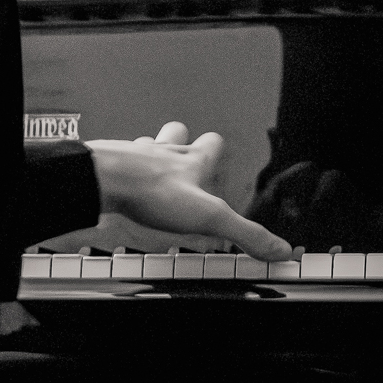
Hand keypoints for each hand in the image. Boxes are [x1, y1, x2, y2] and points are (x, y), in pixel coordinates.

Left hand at [86, 122, 291, 261]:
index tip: (220, 151)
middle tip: (187, 154)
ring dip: (151, 151)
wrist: (103, 179)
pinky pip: (119, 160)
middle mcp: (164, 152)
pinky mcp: (111, 165)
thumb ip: (245, 232)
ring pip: (147, 144)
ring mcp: (135, 155)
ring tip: (152, 166)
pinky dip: (122, 169)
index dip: (217, 148)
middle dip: (183, 142)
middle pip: (177, 134)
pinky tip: (122, 183)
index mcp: (191, 161)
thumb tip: (279, 248)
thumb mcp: (208, 217)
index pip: (212, 144)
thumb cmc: (150, 191)